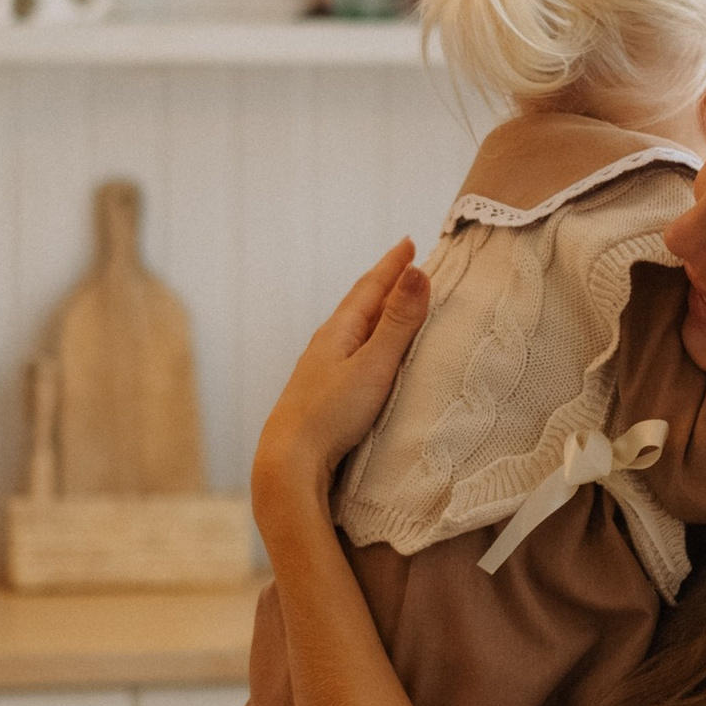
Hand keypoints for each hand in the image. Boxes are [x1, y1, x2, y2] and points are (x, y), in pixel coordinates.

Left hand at [251, 242, 431, 532]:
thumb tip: (417, 271)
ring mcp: (320, 371)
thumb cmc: (331, 415)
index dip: (392, 265)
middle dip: (384, 284)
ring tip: (390, 305)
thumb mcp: (373, 364)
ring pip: (352, 331)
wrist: (289, 463)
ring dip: (375, 313)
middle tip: (404, 264)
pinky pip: (350, 355)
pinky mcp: (321, 396)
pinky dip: (367, 342)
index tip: (409, 242)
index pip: (370, 288)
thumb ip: (398, 321)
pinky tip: (367, 355)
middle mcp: (325, 346)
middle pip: (358, 305)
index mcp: (338, 332)